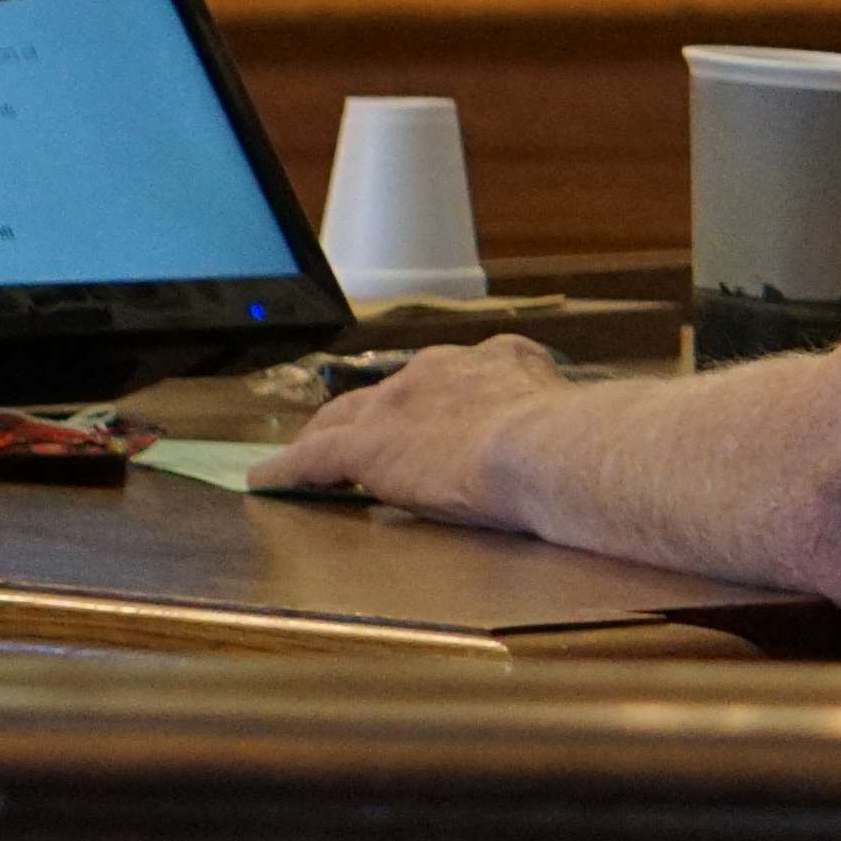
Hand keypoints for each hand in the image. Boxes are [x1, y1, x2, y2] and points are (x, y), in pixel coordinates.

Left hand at [256, 335, 573, 524]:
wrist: (545, 446)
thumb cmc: (572, 441)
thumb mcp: (567, 413)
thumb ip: (553, 416)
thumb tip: (574, 435)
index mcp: (497, 360)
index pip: (454, 375)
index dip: (438, 396)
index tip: (437, 413)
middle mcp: (441, 369)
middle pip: (391, 391)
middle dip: (374, 411)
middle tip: (359, 433)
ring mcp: (399, 404)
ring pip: (345, 416)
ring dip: (325, 434)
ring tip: (307, 452)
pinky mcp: (366, 444)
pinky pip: (312, 456)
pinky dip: (286, 468)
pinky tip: (266, 480)